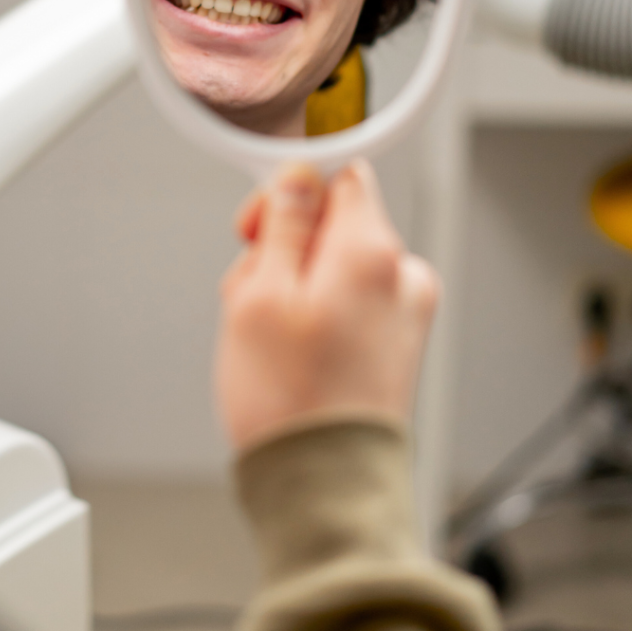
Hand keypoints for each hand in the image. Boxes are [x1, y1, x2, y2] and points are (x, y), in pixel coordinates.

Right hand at [216, 160, 439, 450]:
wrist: (323, 484)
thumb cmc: (289, 401)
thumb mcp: (259, 295)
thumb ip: (283, 223)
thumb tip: (298, 176)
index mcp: (370, 252)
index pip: (338, 173)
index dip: (289, 190)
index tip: (260, 221)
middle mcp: (400, 274)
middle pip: (332, 221)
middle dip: (284, 246)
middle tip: (254, 294)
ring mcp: (403, 309)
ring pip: (332, 262)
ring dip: (293, 283)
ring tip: (271, 334)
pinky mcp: (396, 338)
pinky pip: (348, 298)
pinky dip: (315, 311)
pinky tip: (292, 349)